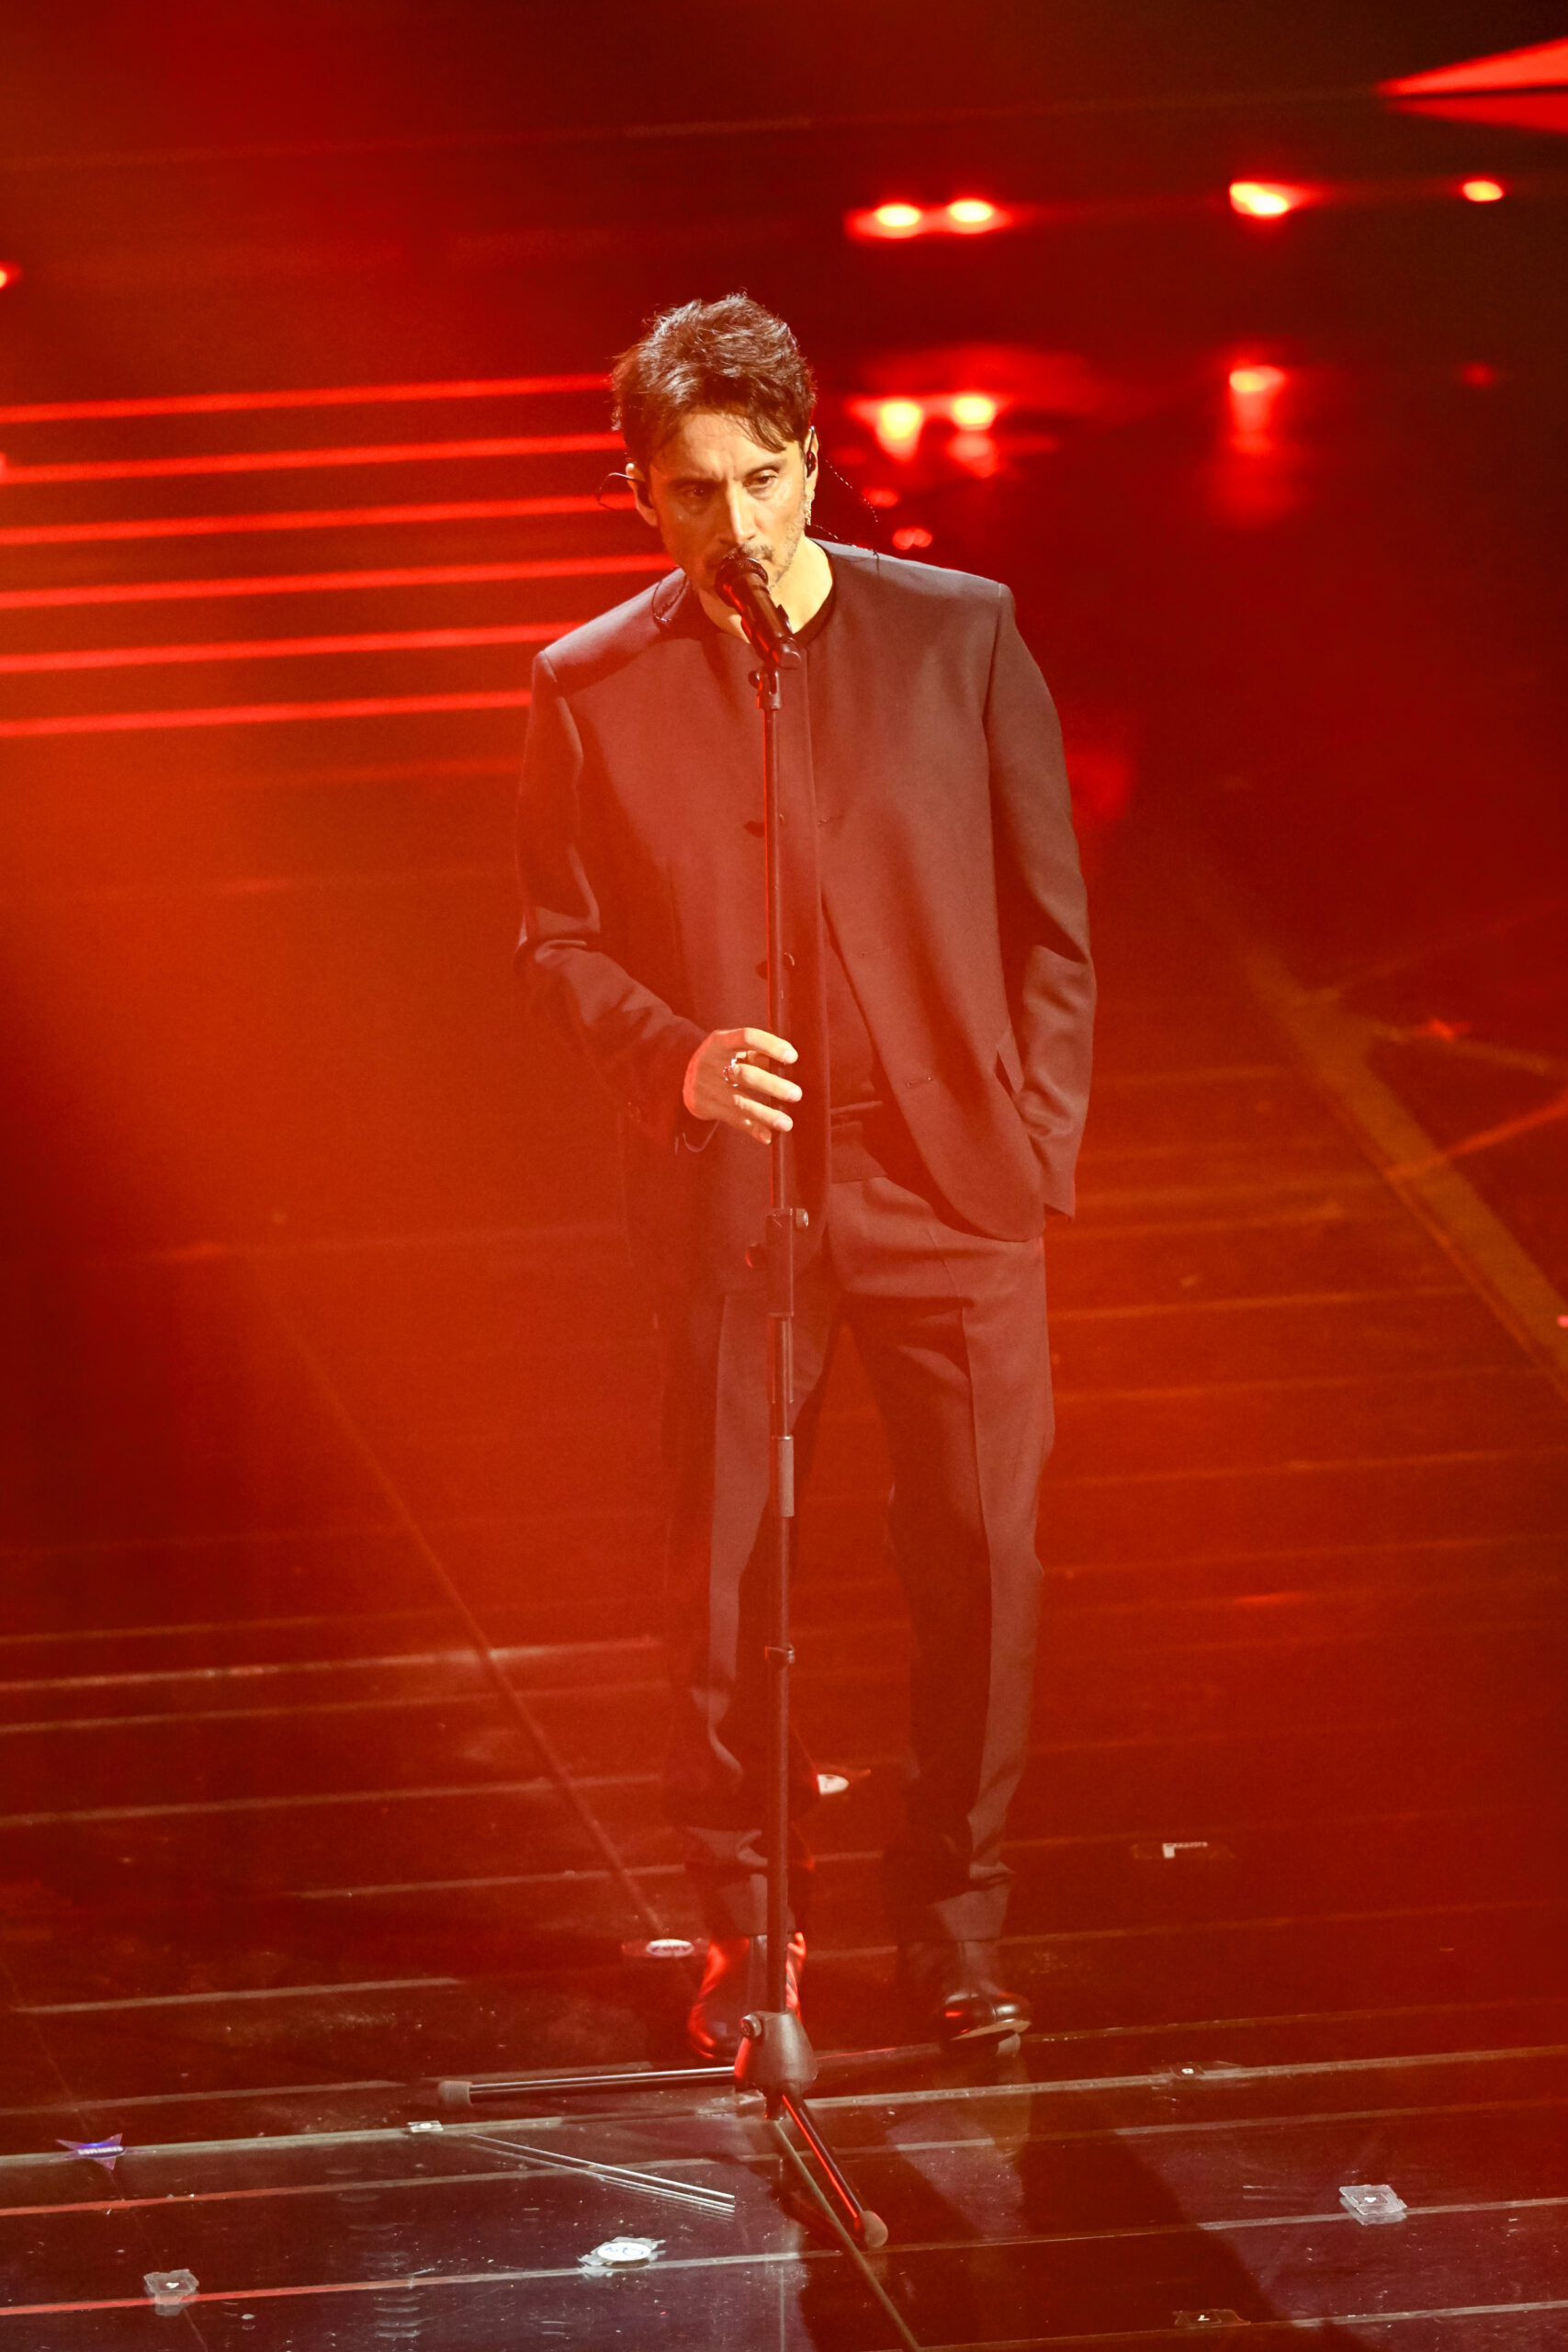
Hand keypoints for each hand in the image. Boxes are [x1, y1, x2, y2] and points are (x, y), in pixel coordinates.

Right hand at [683, 1027, 800, 1144]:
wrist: (685, 1076)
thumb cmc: (724, 1060)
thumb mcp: (735, 1050)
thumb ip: (759, 1054)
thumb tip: (791, 1063)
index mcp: (722, 1041)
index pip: (747, 1038)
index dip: (771, 1046)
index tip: (793, 1057)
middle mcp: (712, 1062)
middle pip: (745, 1074)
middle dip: (772, 1085)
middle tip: (796, 1094)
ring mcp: (707, 1086)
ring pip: (739, 1102)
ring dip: (765, 1114)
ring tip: (786, 1123)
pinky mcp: (704, 1106)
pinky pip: (732, 1119)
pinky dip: (751, 1128)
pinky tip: (767, 1136)